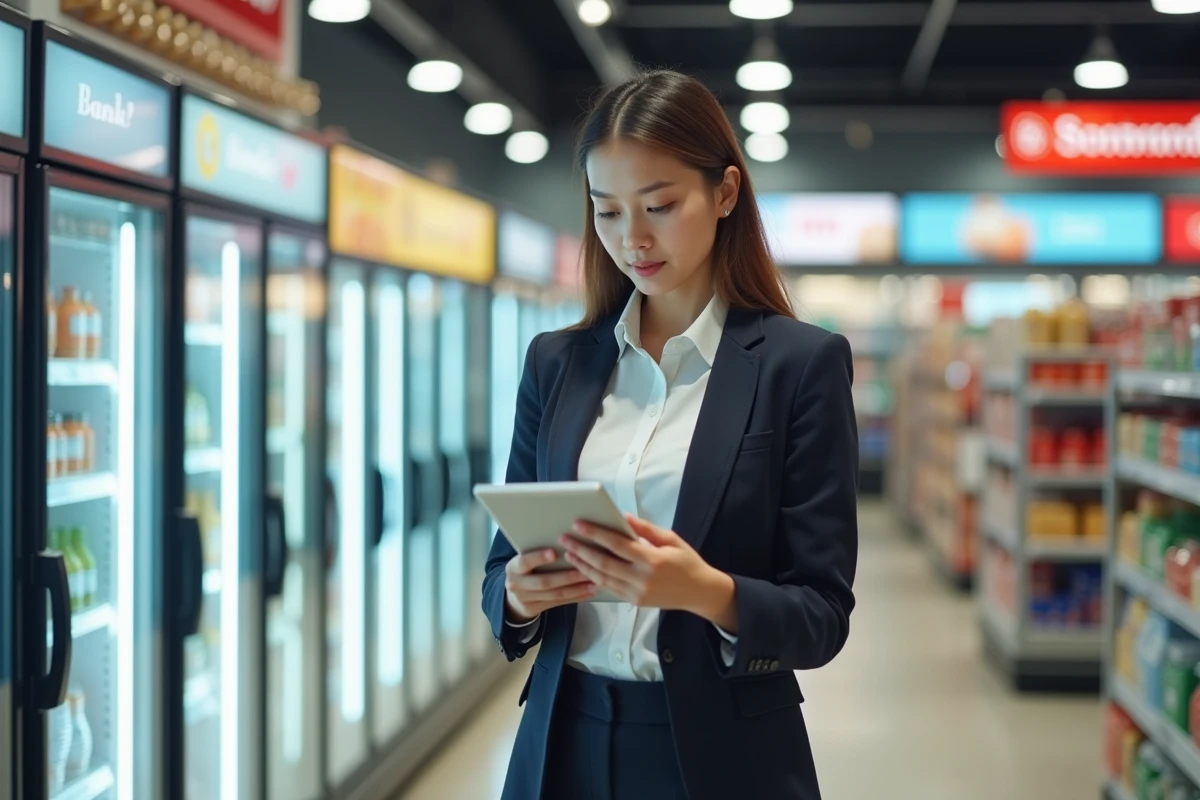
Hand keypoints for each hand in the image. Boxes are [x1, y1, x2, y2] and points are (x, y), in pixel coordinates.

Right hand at [504, 549, 595, 623]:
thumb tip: (568, 541)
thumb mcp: (525, 561)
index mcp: (513, 567)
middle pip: (544, 582)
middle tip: (585, 571)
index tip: (555, 553)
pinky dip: (575, 598)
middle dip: (567, 577)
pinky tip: (588, 593)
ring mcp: (524, 599)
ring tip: (593, 583)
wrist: (514, 595)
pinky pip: (558, 603)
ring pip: (554, 594)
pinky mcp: (533, 609)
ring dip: (576, 589)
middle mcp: (515, 584)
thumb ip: (539, 554)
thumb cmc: (526, 569)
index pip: (525, 562)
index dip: (539, 558)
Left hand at [562, 515, 735, 624]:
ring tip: (569, 554)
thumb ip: (646, 530)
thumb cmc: (686, 561)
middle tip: (565, 539)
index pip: (617, 544)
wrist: (699, 592)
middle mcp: (642, 579)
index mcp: (652, 560)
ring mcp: (637, 593)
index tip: (579, 524)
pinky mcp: (634, 601)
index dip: (596, 533)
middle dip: (582, 550)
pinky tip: (584, 569)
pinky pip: (609, 588)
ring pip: (602, 579)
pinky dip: (594, 578)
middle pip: (604, 563)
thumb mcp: (671, 540)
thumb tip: (623, 517)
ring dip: (583, 566)